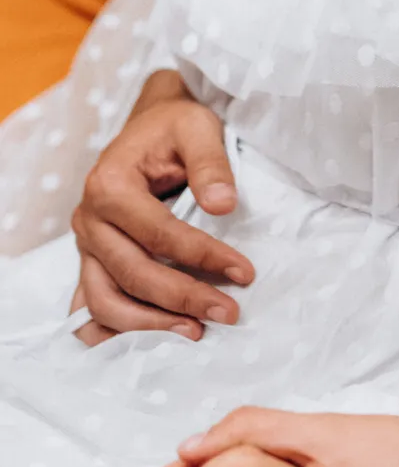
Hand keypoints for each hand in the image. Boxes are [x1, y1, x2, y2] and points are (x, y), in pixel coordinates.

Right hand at [70, 83, 253, 341]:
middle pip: (133, 274)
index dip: (203, 257)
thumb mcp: (197, 128)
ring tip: (196, 332)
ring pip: (106, 300)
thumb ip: (210, 164)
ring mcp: (86, 244)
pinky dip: (115, 328)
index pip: (159, 235)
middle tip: (228, 313)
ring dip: (149, 324)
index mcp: (109, 185)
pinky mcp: (92, 260)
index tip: (245, 273)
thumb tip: (223, 206)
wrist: (151, 124)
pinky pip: (93, 304)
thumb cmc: (175, 126)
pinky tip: (148, 342)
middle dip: (182, 299)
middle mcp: (89, 219)